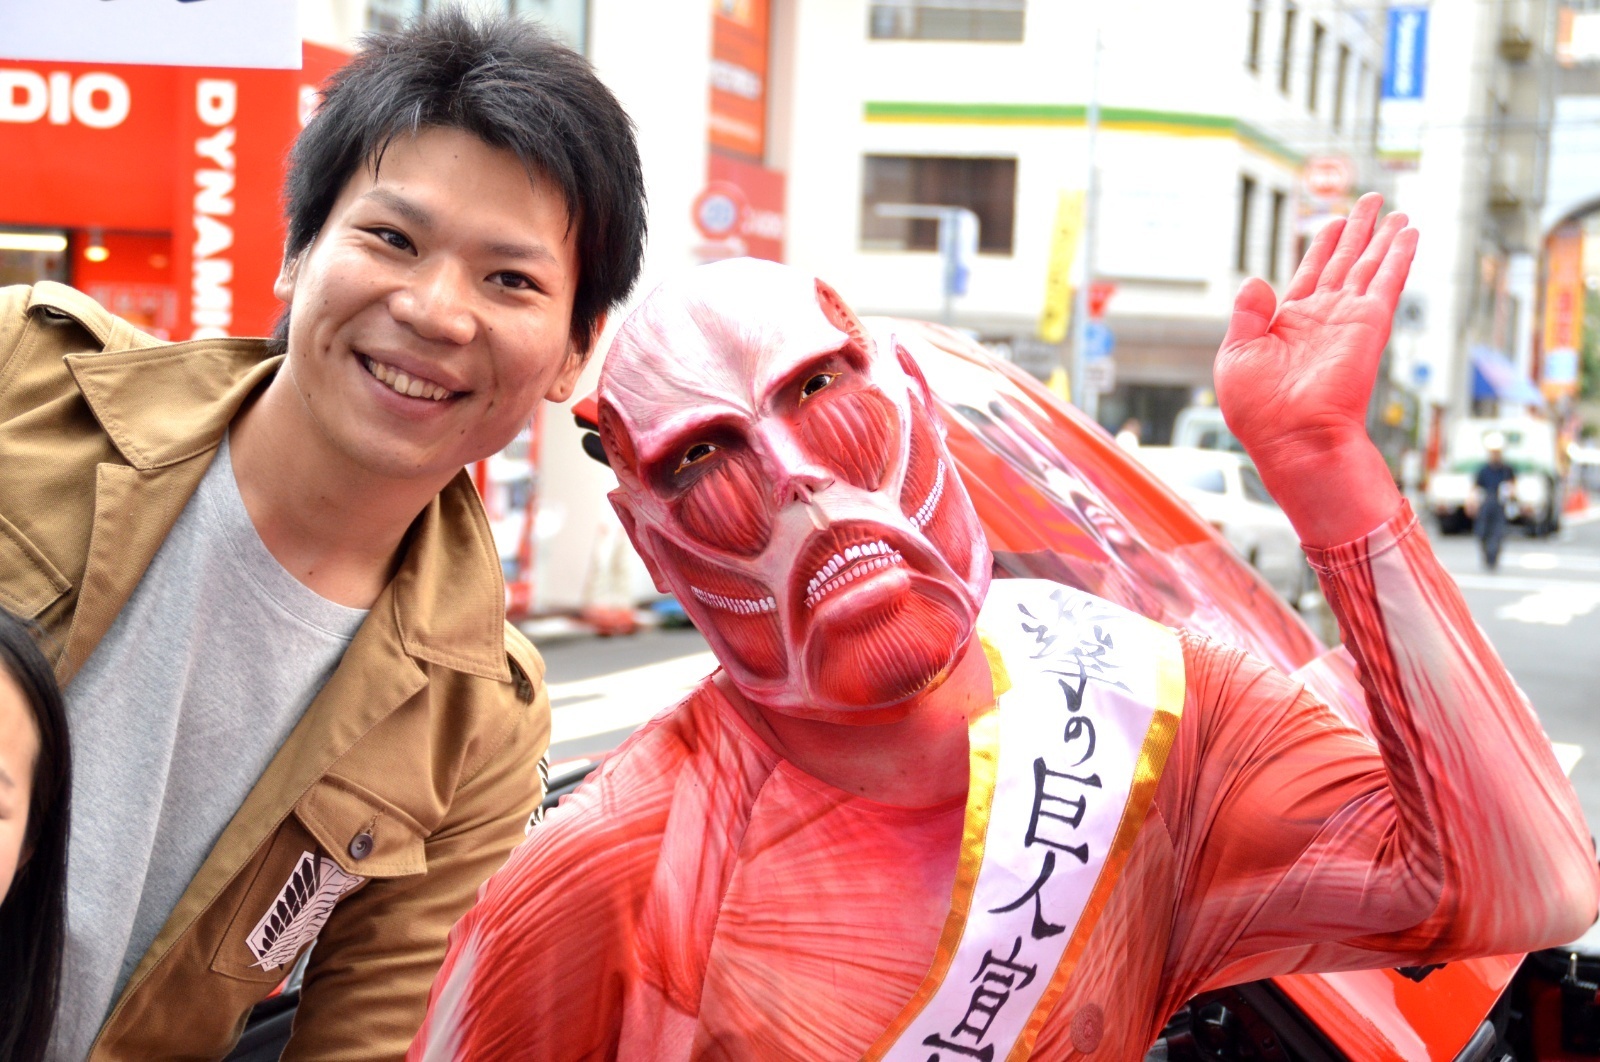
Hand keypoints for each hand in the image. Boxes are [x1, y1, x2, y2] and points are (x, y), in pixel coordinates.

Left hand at [1213, 193, 1416, 545]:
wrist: (1291, 437)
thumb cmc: (1258, 410)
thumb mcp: (1236, 355)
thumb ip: (1246, 315)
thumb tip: (1256, 280)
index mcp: (1289, 324)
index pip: (1311, 273)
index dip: (1323, 245)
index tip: (1335, 221)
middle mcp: (1322, 318)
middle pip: (1345, 262)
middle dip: (1359, 231)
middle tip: (1373, 201)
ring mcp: (1347, 319)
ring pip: (1369, 266)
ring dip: (1384, 238)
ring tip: (1397, 212)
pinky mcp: (1369, 324)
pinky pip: (1387, 281)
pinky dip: (1399, 257)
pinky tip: (1409, 235)